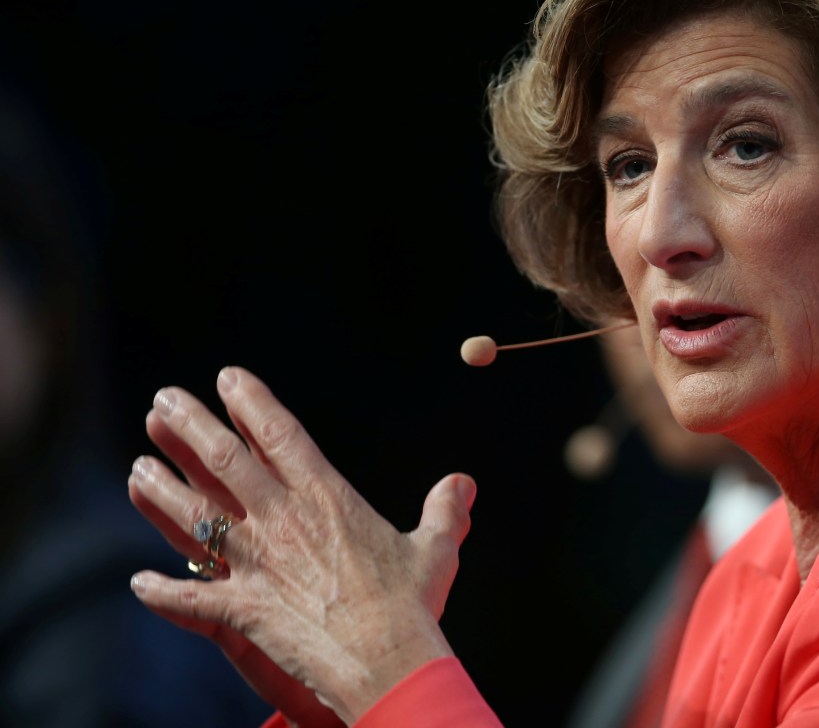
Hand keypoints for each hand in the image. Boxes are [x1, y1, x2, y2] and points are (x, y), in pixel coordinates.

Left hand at [127, 366, 476, 724]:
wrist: (385, 659)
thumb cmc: (412, 603)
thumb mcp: (437, 548)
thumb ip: (445, 511)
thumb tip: (464, 483)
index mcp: (327, 497)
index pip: (281, 435)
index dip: (252, 402)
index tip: (228, 377)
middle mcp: (283, 520)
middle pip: (224, 460)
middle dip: (190, 426)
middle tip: (163, 399)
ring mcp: (257, 564)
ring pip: (195, 517)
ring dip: (160, 492)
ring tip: (136, 469)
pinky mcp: (241, 609)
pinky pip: (189, 599)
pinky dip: (161, 592)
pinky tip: (138, 582)